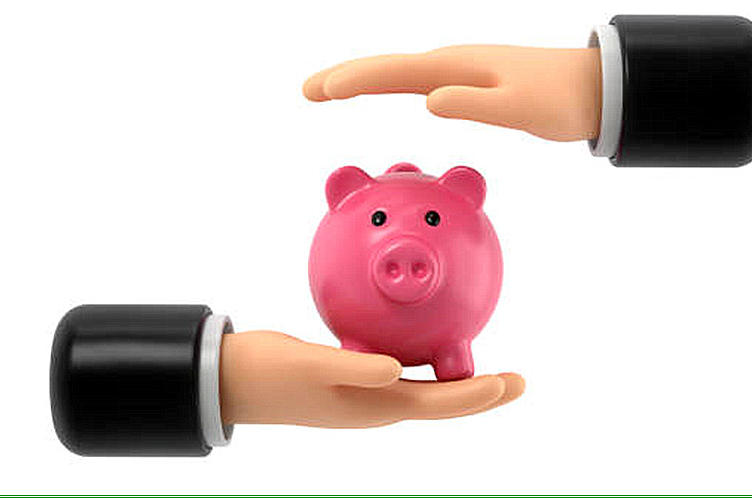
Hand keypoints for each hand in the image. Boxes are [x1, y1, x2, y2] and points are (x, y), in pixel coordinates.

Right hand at [219, 331, 523, 427]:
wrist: (234, 380)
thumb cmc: (269, 373)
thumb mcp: (309, 364)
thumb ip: (354, 368)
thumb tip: (397, 371)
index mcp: (372, 405)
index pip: (436, 403)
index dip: (475, 396)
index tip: (509, 383)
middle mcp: (375, 404)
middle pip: (441, 402)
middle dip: (480, 393)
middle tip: (518, 381)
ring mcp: (365, 394)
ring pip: (424, 391)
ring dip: (458, 383)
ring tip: (489, 370)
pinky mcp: (353, 379)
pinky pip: (400, 374)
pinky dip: (425, 364)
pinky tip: (428, 346)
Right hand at [304, 45, 601, 141]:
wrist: (593, 88)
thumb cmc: (560, 101)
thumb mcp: (521, 108)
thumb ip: (476, 104)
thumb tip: (430, 101)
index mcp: (458, 69)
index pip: (394, 73)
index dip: (354, 81)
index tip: (319, 90)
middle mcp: (452, 64)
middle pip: (386, 68)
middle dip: (345, 77)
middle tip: (307, 89)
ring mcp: (459, 70)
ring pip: (399, 72)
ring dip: (362, 79)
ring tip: (330, 89)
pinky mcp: (468, 81)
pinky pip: (416, 80)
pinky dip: (390, 84)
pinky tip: (386, 90)